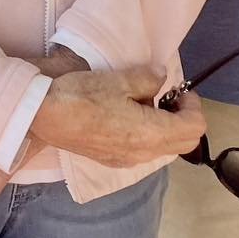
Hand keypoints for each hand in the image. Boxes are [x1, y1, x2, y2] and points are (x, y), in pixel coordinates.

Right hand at [30, 69, 206, 167]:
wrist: (44, 116)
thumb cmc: (82, 95)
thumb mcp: (119, 79)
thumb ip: (147, 78)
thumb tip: (161, 77)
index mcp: (150, 133)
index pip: (194, 128)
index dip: (193, 106)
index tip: (179, 90)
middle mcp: (144, 153)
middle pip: (185, 144)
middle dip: (185, 119)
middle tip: (168, 97)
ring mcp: (127, 160)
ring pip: (165, 149)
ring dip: (166, 127)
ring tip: (146, 104)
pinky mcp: (113, 160)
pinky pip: (145, 151)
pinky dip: (149, 135)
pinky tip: (127, 117)